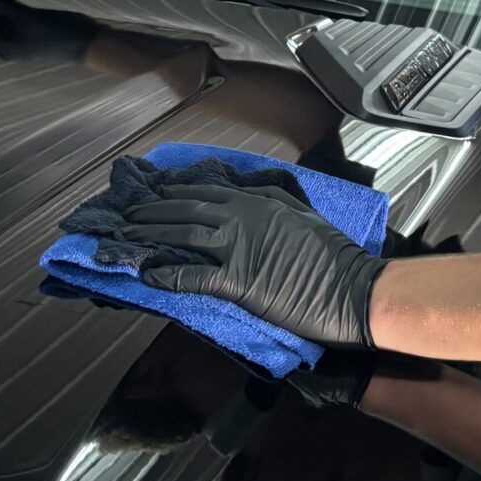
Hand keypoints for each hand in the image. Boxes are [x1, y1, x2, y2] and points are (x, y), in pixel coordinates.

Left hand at [121, 180, 385, 351]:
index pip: (206, 191)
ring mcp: (239, 248)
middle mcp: (243, 219)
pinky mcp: (239, 282)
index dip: (176, 191)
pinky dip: (168, 274)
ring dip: (151, 236)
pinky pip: (195, 276)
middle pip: (186, 210)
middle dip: (153, 211)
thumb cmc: (334, 256)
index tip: (156, 192)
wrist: (352, 289)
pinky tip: (148, 274)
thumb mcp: (302, 215)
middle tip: (128, 214)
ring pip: (184, 236)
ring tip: (128, 236)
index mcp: (259, 202)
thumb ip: (272, 202)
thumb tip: (249, 194)